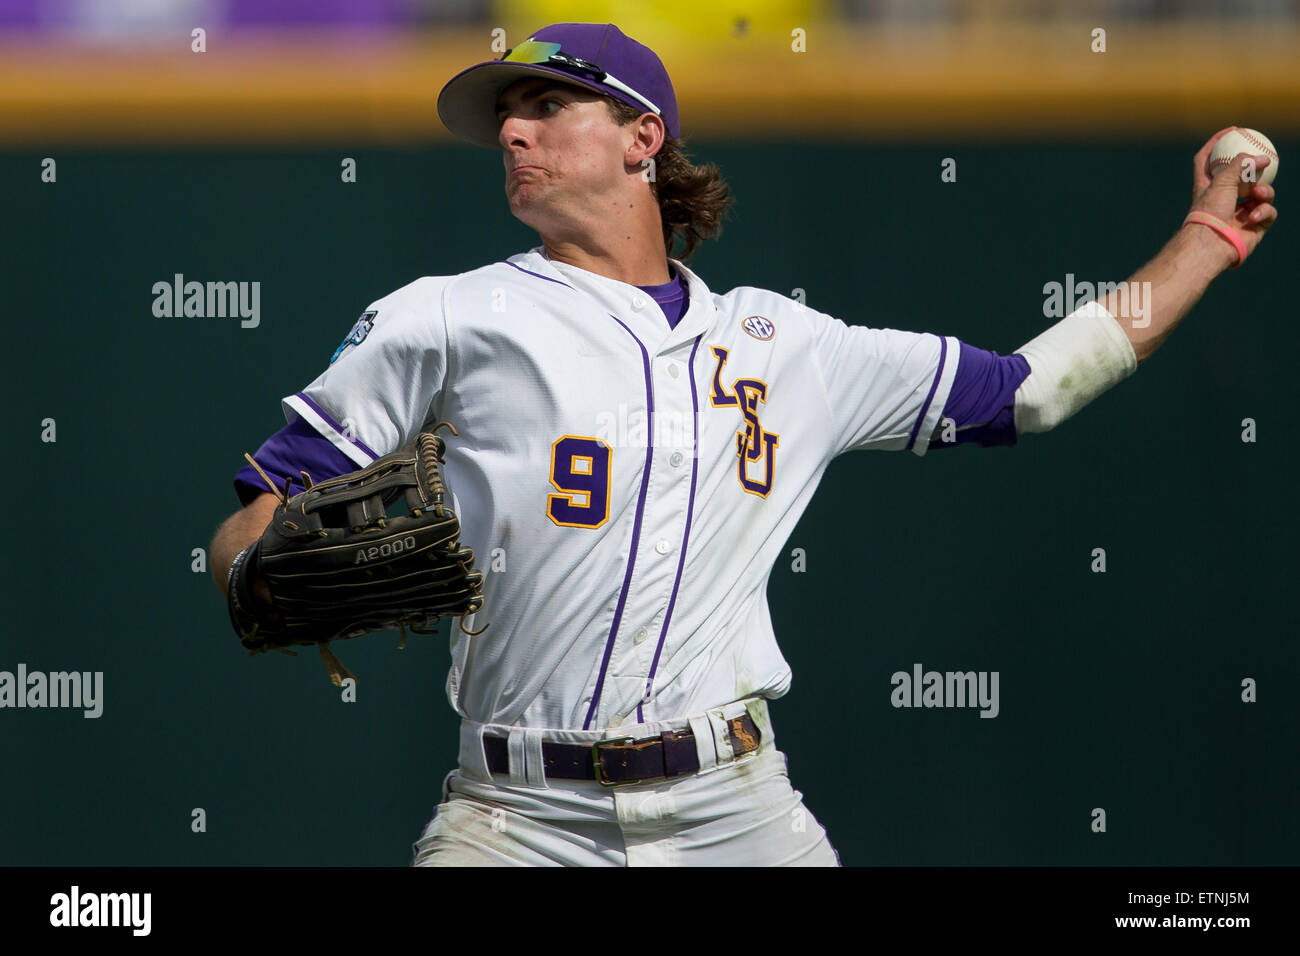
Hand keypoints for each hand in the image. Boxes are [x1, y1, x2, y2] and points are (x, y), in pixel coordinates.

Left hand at [1189, 127, 1277, 262]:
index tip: (1233, 130)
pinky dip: (1264, 212)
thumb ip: (1242, 164)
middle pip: (1243, 176)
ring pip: (1263, 193)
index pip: (1208, 160)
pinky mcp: (1254, 226)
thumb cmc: (1210, 212)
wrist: (1211, 245)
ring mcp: (1240, 212)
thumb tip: (1263, 158)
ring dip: (1265, 192)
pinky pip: (1268, 212)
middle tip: (1264, 162)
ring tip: (1258, 195)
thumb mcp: (1221, 180)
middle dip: (1255, 171)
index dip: (1217, 142)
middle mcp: (1223, 198)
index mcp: (1207, 186)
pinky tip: (1254, 218)